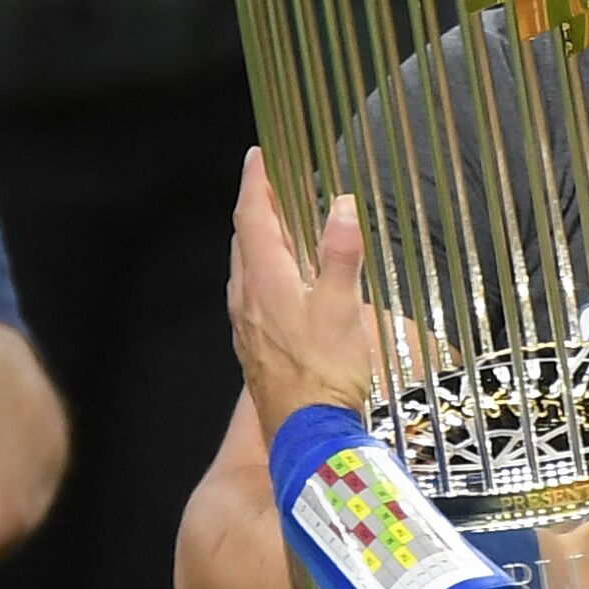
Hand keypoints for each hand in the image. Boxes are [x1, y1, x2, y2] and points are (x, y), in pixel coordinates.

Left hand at [228, 147, 373, 436]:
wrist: (308, 435)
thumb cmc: (327, 372)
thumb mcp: (343, 307)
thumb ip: (341, 254)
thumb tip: (341, 203)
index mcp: (265, 281)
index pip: (253, 218)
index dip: (257, 183)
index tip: (259, 153)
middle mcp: (247, 299)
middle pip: (245, 239)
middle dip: (258, 206)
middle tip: (276, 182)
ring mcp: (246, 326)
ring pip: (245, 267)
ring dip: (260, 239)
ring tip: (281, 224)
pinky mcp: (254, 348)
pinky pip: (251, 293)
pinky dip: (264, 269)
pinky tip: (282, 281)